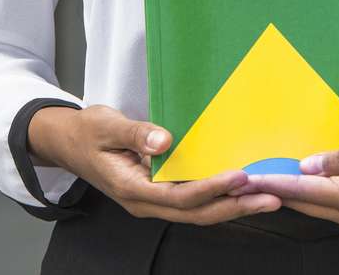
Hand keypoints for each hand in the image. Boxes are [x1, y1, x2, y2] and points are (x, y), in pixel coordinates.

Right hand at [28, 105, 280, 223]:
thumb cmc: (86, 132)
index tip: (241, 177)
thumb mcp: (106, 125)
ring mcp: (153, 200)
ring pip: (199, 212)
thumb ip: (136, 133)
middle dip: (236, 207)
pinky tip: (243, 189)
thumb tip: (165, 142)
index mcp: (132, 189)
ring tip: (267, 198)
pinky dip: (220, 198)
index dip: (212, 188)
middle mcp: (146, 202)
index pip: (179, 196)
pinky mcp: (160, 192)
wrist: (67, 142)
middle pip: (197, 213)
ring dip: (234, 206)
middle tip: (271, 199)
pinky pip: (194, 201)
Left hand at [231, 141, 338, 232]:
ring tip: (260, 186)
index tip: (243, 179)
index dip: (272, 182)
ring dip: (286, 196)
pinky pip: (331, 207)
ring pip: (316, 208)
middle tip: (239, 184)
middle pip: (304, 204)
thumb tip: (309, 164)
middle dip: (270, 193)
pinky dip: (309, 198)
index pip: (304, 190)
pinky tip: (300, 188)